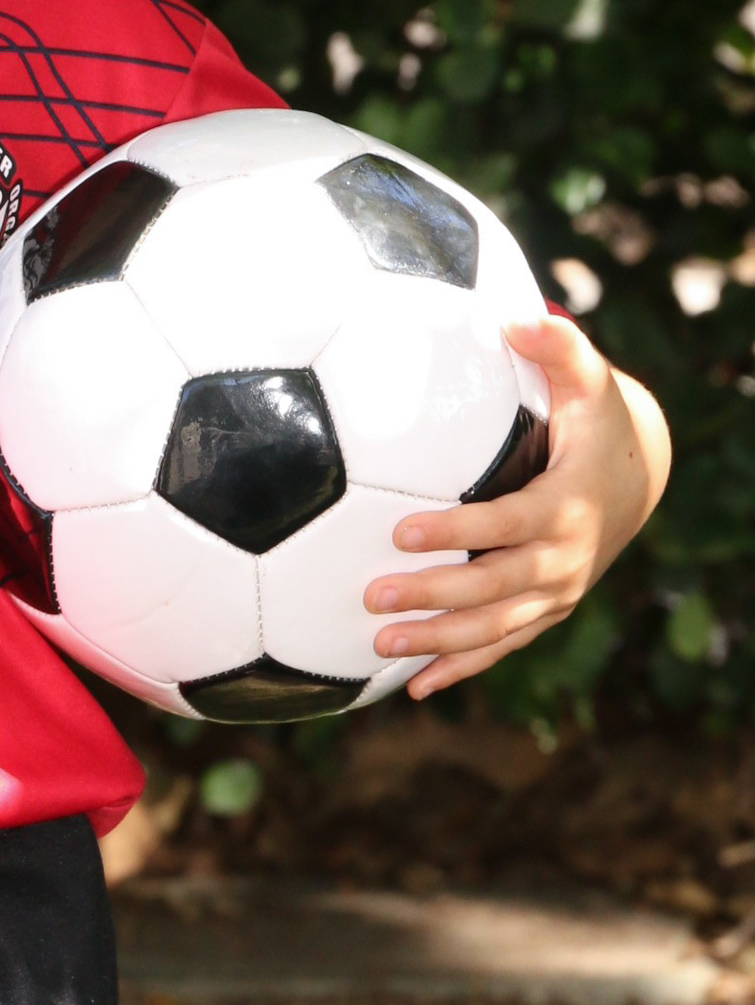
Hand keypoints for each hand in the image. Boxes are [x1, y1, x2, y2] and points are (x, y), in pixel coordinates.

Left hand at [363, 315, 670, 698]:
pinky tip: (410, 688)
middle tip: (370, 594)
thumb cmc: (594, 419)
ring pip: (494, 628)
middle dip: (433, 594)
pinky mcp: (544, 611)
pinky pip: (502, 647)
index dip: (456, 529)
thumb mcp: (586, 378)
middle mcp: (564, 559)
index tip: (399, 529)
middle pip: (494, 586)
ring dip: (437, 641)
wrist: (635, 477)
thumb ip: (556, 347)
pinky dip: (460, 667)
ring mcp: (555, 593)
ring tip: (376, 645)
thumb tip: (516, 316)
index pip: (506, 523)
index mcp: (566, 505)